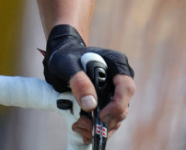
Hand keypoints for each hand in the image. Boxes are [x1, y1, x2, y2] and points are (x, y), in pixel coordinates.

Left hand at [42, 25, 136, 140]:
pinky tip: (81, 130)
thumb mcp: (66, 64)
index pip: (126, 88)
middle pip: (122, 107)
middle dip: (106, 121)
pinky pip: (106, 120)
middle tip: (84, 125)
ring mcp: (114, 93)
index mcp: (116, 65)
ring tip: (78, 127)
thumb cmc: (64, 56)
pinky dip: (95, 128)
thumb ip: (78, 81)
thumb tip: (90, 105)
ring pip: (115, 117)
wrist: (59, 57)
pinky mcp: (106, 103)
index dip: (117, 105)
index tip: (101, 115)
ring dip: (99, 127)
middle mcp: (119, 80)